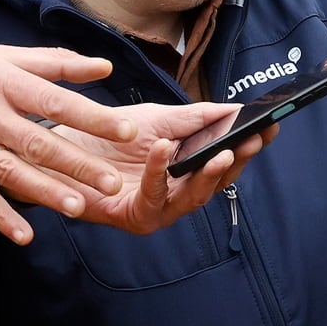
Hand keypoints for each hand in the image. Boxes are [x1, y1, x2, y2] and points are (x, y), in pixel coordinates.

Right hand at [0, 42, 152, 244]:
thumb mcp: (3, 56)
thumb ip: (56, 63)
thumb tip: (105, 67)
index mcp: (6, 83)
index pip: (57, 102)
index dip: (94, 118)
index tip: (129, 131)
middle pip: (38, 143)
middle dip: (78, 164)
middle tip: (114, 183)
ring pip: (11, 171)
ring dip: (44, 192)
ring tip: (77, 207)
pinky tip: (23, 235)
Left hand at [49, 101, 276, 234]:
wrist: (55, 151)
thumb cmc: (106, 137)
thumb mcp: (157, 119)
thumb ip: (195, 117)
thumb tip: (234, 108)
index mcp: (189, 170)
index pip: (229, 160)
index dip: (251, 146)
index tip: (271, 127)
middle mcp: (179, 194)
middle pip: (219, 183)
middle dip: (239, 162)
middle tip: (254, 141)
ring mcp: (159, 209)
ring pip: (195, 198)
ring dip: (210, 175)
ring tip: (224, 152)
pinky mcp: (134, 217)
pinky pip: (154, 197)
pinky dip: (160, 172)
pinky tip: (164, 150)